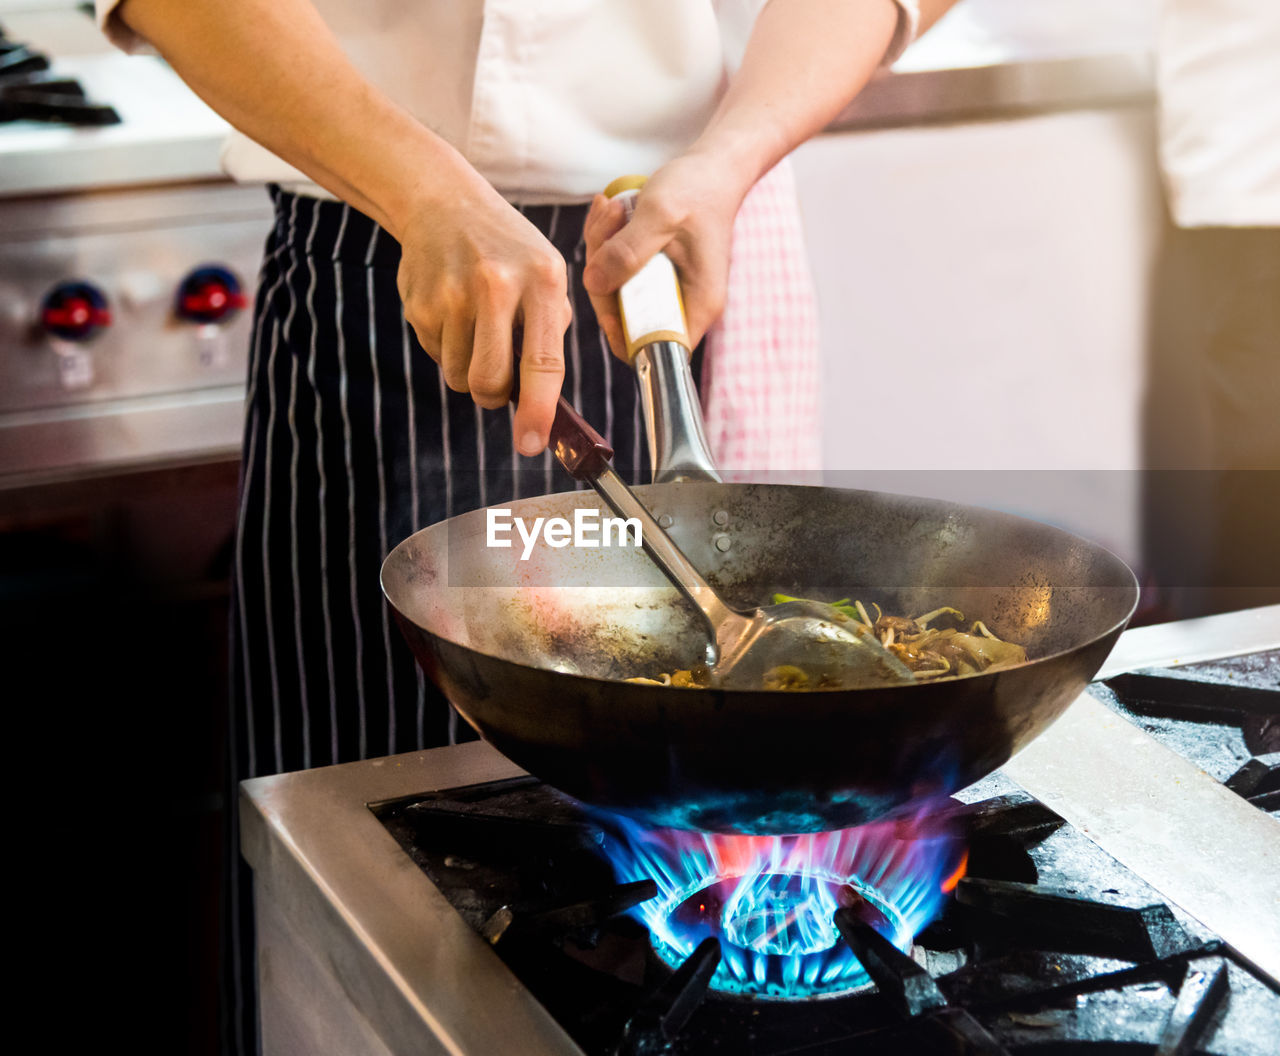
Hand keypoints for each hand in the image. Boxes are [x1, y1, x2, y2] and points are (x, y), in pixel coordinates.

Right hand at [396, 178, 571, 455]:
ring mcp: (452, 294)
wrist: (444, 203)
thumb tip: (543, 401)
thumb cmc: (508, 249)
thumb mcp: (548, 274)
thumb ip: (551, 332)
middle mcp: (496, 286)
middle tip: (499, 382)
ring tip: (477, 329)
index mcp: (542, 280)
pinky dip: (449, 349)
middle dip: (494, 396)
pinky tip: (454, 313)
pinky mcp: (419, 304)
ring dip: (470, 371)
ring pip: (460, 377)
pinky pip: (437, 357)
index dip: (537, 411)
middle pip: (490, 382)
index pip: (542, 363)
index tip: (531, 444)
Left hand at [581, 151, 744, 360]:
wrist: (714, 168)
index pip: (653, 347)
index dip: (620, 332)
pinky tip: (611, 211)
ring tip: (612, 209)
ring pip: (616, 291)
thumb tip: (594, 284)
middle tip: (607, 226)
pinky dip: (608, 243)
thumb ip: (627, 252)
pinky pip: (619, 271)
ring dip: (602, 251)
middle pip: (625, 317)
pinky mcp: (653, 273)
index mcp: (697, 305)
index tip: (603, 292)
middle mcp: (683, 304)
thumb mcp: (660, 214)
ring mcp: (666, 289)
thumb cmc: (697, 189)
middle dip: (604, 275)